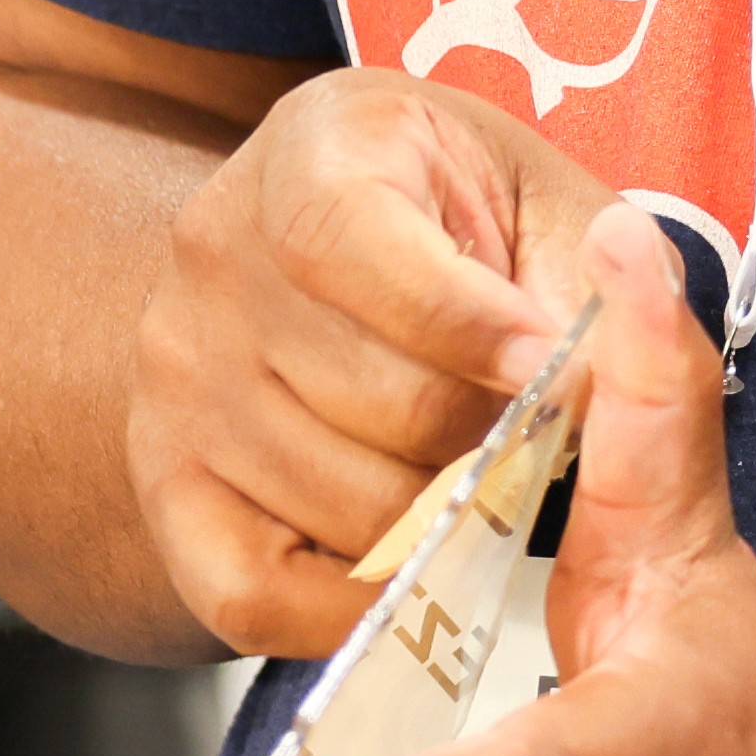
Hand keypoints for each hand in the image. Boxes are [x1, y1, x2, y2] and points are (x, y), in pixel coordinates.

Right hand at [123, 67, 621, 671]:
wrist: (352, 255)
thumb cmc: (475, 223)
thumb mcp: (553, 206)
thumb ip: (590, 283)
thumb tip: (580, 383)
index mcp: (315, 150)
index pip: (344, 241)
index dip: (457, 319)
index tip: (542, 365)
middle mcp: (215, 254)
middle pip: (366, 395)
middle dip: (483, 436)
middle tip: (530, 437)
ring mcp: (176, 375)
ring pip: (336, 503)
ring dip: (439, 519)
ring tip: (475, 481)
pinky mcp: (166, 478)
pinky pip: (248, 590)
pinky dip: (348, 605)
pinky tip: (411, 564)